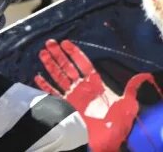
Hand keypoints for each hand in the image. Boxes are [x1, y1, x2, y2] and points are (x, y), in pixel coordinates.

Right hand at [34, 39, 155, 151]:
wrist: (106, 139)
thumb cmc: (117, 121)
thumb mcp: (127, 104)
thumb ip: (131, 88)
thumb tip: (142, 76)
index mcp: (95, 85)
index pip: (83, 65)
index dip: (74, 53)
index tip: (65, 42)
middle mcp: (82, 88)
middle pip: (68, 68)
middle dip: (58, 55)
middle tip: (49, 43)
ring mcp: (72, 97)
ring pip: (58, 77)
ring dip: (50, 65)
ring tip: (42, 53)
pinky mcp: (64, 106)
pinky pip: (52, 93)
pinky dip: (44, 85)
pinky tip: (37, 76)